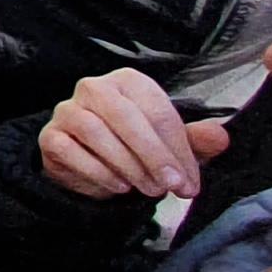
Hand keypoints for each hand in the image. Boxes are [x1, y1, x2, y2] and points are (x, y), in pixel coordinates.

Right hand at [37, 68, 204, 203]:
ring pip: (96, 132)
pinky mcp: (50, 135)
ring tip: (147, 189)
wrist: (91, 167)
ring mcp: (68, 109)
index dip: (176, 149)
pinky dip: (97, 171)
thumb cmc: (134, 148)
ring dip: (127, 165)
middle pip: (125, 116)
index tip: (188, 181)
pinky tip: (118, 186)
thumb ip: (196, 141)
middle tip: (170, 186)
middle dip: (153, 155)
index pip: (156, 110)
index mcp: (129, 81)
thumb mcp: (169, 145)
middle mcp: (95, 87)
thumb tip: (221, 137)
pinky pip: (70, 150)